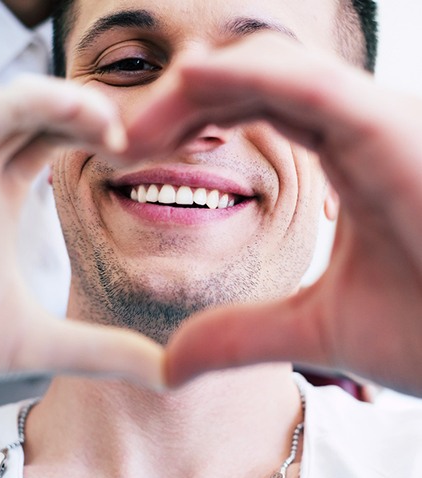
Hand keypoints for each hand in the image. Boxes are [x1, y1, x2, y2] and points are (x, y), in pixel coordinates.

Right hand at [0, 75, 162, 386]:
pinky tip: (85, 113)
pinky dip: (36, 102)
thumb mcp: (41, 344)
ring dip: (69, 101)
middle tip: (137, 138)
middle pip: (38, 114)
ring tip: (116, 127)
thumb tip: (169, 374)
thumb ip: (103, 352)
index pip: (48, 139)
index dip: (93, 135)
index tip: (140, 152)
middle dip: (88, 114)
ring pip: (16, 103)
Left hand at [126, 33, 421, 394]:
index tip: (133, 155)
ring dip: (202, 86)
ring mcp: (383, 124)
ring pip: (277, 70)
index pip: (254, 111)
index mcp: (345, 159)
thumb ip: (242, 335)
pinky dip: (252, 79)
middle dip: (183, 104)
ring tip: (143, 124)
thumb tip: (169, 364)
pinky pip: (316, 86)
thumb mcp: (316, 328)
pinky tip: (192, 85)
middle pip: (254, 83)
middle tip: (125, 140)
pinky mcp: (397, 134)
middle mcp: (362, 130)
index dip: (189, 123)